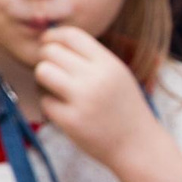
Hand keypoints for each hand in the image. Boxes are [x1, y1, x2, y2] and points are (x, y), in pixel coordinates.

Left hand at [34, 26, 160, 171]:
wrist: (138, 146)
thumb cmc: (124, 108)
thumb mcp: (118, 75)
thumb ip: (91, 58)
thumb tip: (52, 42)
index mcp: (109, 64)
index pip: (71, 35)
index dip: (53, 36)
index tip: (47, 43)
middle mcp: (96, 79)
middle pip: (51, 52)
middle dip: (46, 58)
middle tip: (53, 70)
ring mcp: (83, 100)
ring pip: (43, 72)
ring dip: (43, 78)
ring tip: (55, 88)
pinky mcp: (71, 121)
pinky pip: (44, 100)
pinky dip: (50, 104)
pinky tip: (64, 109)